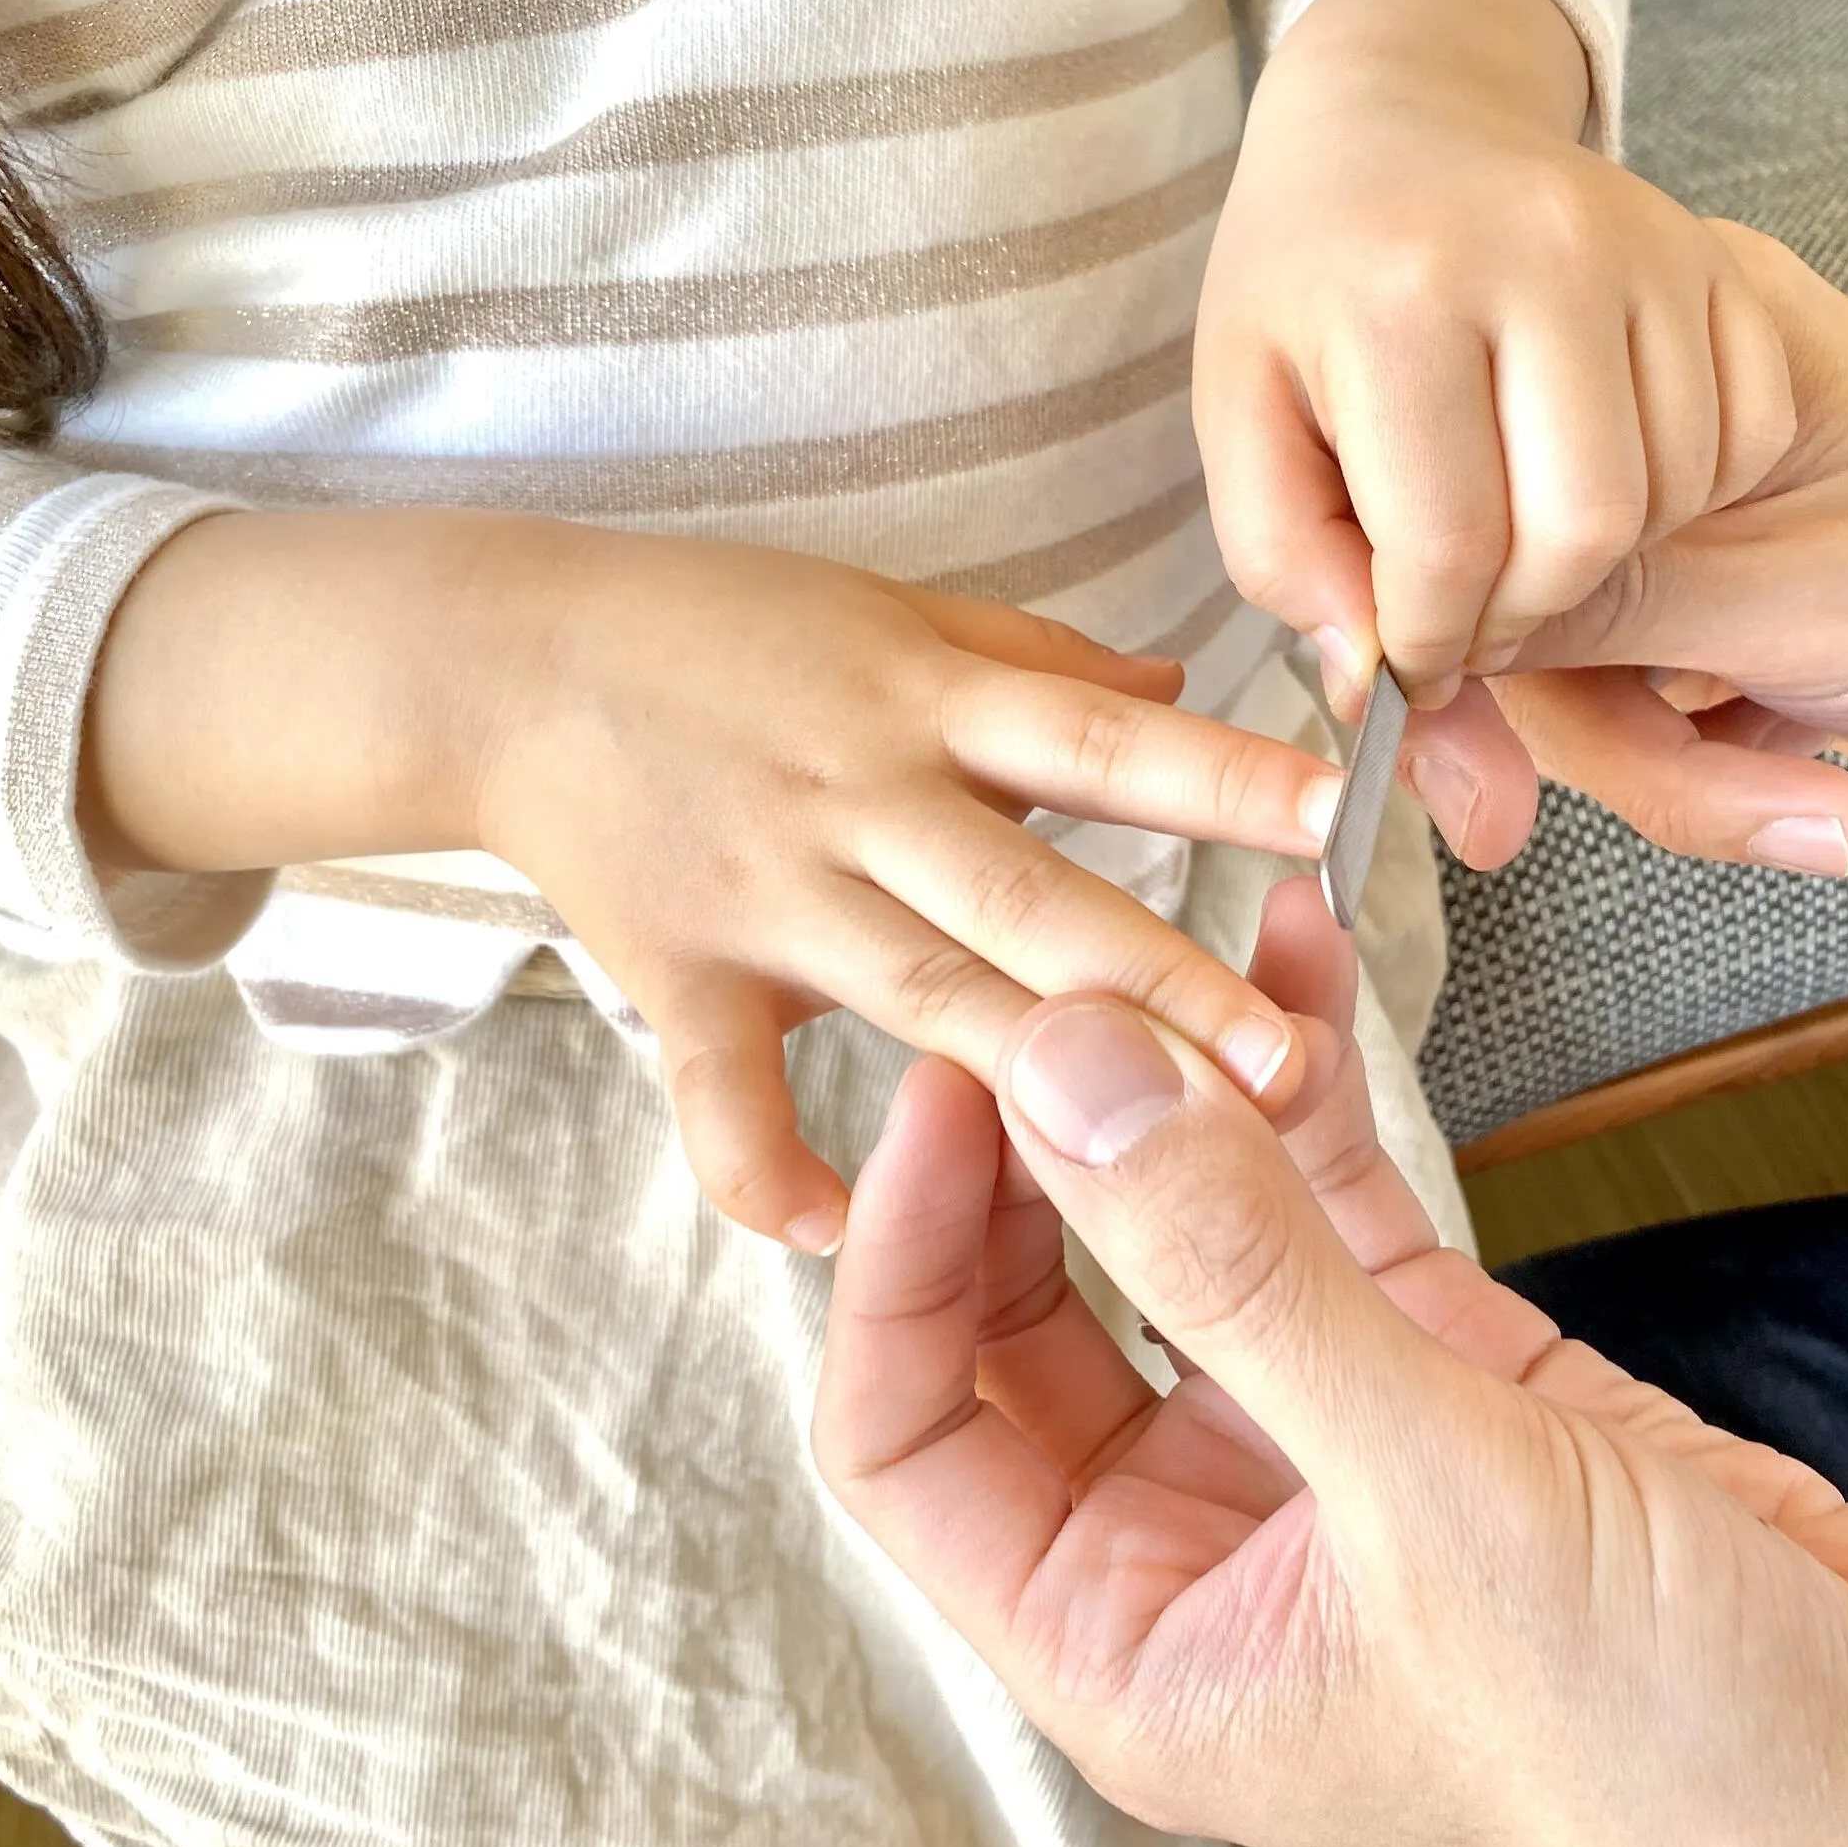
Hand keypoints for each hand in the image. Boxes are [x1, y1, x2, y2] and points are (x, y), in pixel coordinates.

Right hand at [82, 512, 1346, 1252]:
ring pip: (920, 989)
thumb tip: (1179, 676)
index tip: (1336, 812)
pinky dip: (762, 1162)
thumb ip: (1041, 658)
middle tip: (1290, 1062)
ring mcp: (772, 890)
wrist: (511, 652)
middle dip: (1162, 977)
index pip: (1101, 736)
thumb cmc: (730, 630)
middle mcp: (865, 794)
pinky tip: (823, 1235)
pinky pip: (722, 1086)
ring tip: (1160, 1150)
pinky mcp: (681, 971)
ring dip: (1035, 1070)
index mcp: (929, 693)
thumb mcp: (899, 611)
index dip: (1219, 774)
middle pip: (1033, 891)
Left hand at [812, 877, 1847, 1846]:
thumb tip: (1075, 1076)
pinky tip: (1303, 968)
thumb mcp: (1428, 1498)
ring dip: (1182, 1093)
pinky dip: (1313, 1093)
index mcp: (1128, 1638)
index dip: (897, 1252)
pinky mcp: (1441, 1373)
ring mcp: (1321, 1445)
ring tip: (1186, 939)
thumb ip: (1240, 1274)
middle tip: (1064, 981)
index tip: (951, 1077)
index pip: (910, 1431)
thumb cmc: (1662, 1757)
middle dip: (1042, 1142)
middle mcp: (1198, 1541)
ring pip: (1188, 1238)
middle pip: (1031, 1310)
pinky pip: (1332, 1207)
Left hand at [1196, 0, 1795, 862]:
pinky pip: (1743, 438)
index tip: (1410, 656)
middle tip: (1477, 616)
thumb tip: (1380, 687)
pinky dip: (1685, 498)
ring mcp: (1649, 247)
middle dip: (1528, 614)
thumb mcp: (1245, 416)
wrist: (1401, 113)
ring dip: (1602, 561)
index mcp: (1403, 295)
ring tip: (1523, 538)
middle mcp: (1543, 254)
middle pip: (1583, 530)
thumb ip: (1290, 565)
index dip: (1428, 642)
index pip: (1446, 545)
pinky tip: (1602, 478)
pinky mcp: (1717, 258)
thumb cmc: (1310, 283)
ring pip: (1670, 496)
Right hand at [1493, 226, 1847, 872]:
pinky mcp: (1705, 603)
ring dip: (1649, 767)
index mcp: (1695, 332)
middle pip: (1524, 570)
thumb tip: (1437, 627)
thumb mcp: (1806, 596)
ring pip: (1568, 656)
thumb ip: (1611, 607)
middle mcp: (1669, 414)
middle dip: (1576, 720)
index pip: (1506, 453)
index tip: (1451, 718)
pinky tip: (1789, 791)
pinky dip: (1676, 768)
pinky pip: (1622, 694)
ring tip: (1806, 821)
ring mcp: (1686, 516)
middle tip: (1614, 816)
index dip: (1466, 599)